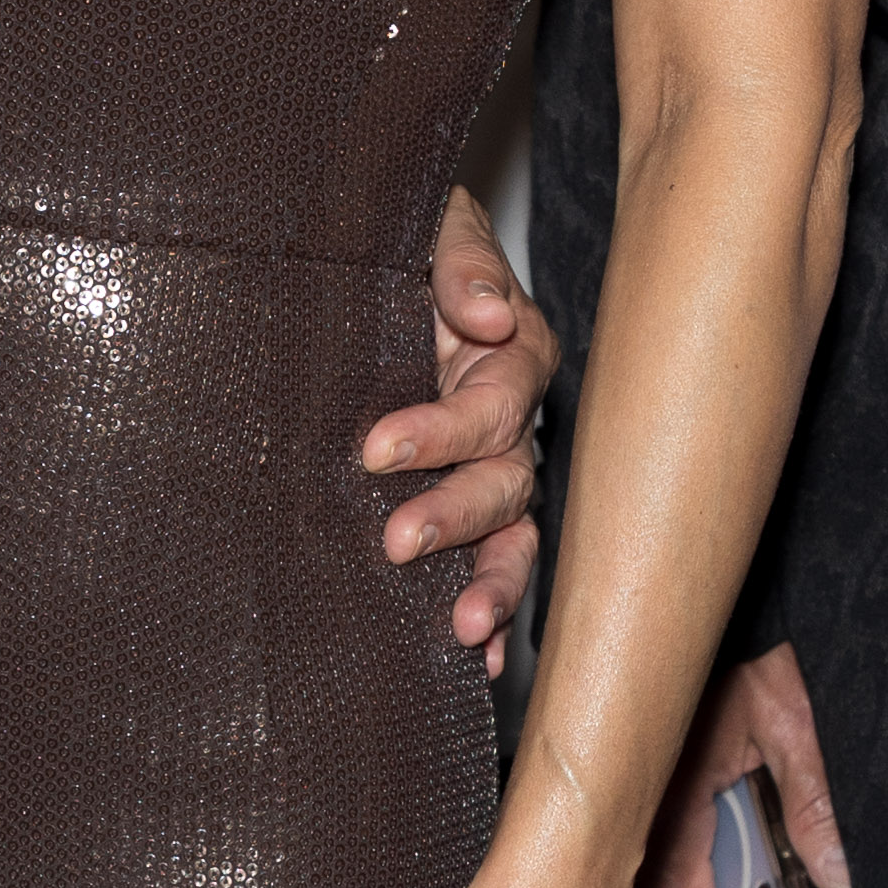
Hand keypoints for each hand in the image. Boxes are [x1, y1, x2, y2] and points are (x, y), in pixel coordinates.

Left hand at [361, 182, 558, 675]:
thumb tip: (485, 315)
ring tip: (463, 629)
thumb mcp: (432, 227)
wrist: (374, 259)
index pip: (493, 403)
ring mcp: (492, 468)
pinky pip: (493, 565)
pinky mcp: (466, 506)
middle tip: (394, 540)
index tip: (374, 448)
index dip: (440, 430)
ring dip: (493, 583)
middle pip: (506, 480)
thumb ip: (459, 261)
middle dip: (455, 515)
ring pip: (512, 537)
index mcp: (509, 352)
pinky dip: (495, 616)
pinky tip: (479, 660)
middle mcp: (509, 419)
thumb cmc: (404, 241)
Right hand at [638, 646, 849, 887]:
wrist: (690, 568)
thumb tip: (837, 876)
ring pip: (652, 870)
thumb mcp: (793, 710)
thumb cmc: (739, 630)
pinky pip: (656, 836)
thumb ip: (812, 793)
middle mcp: (643, 789)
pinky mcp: (643, 762)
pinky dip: (677, 876)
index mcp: (671, 786)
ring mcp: (637, 777)